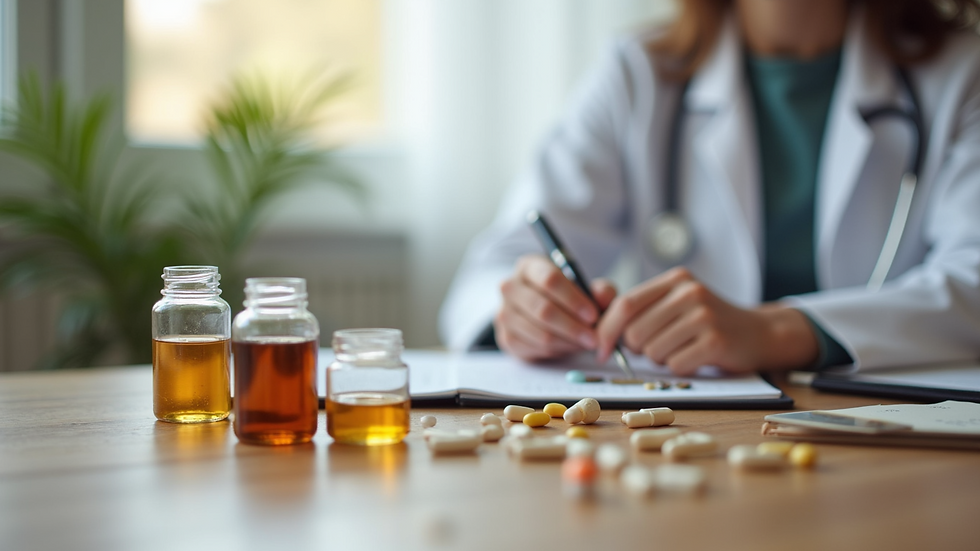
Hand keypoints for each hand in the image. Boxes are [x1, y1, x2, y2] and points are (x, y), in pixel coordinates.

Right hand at [494, 254, 616, 361]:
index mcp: (529, 267)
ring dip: (568, 342)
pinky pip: (535, 348)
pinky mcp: (506, 337)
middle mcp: (511, 287)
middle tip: (594, 338)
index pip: (549, 280)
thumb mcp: (588, 288)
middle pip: (543, 309)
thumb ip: (601, 290)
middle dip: (573, 327)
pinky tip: (569, 346)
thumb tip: (602, 295)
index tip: (593, 316)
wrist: (545, 316)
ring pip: (540, 333)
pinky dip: (557, 351)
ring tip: (585, 343)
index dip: (573, 300)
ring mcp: (504, 313)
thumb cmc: (568, 298)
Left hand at [595, 267, 818, 374]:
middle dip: (639, 349)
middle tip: (659, 347)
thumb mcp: (675, 304)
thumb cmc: (706, 323)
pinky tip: (697, 356)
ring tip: (683, 348)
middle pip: (635, 332)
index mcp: (674, 280)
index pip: (625, 304)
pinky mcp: (715, 340)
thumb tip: (596, 329)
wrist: (758, 333)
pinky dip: (680, 367)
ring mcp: (704, 315)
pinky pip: (675, 364)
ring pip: (653, 351)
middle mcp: (689, 292)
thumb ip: (641, 309)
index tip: (600, 349)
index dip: (606, 330)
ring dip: (661, 358)